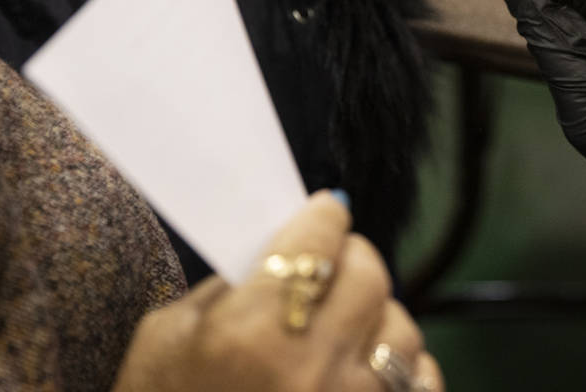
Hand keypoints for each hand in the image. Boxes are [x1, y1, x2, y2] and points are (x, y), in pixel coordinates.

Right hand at [112, 191, 442, 391]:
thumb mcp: (165, 342)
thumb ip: (226, 288)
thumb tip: (277, 251)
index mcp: (252, 333)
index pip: (316, 239)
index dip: (325, 216)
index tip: (327, 211)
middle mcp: (310, 368)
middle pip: (369, 275)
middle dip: (352, 258)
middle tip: (334, 261)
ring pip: (402, 328)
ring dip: (377, 316)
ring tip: (348, 323)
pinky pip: (420, 383)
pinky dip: (404, 368)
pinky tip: (370, 367)